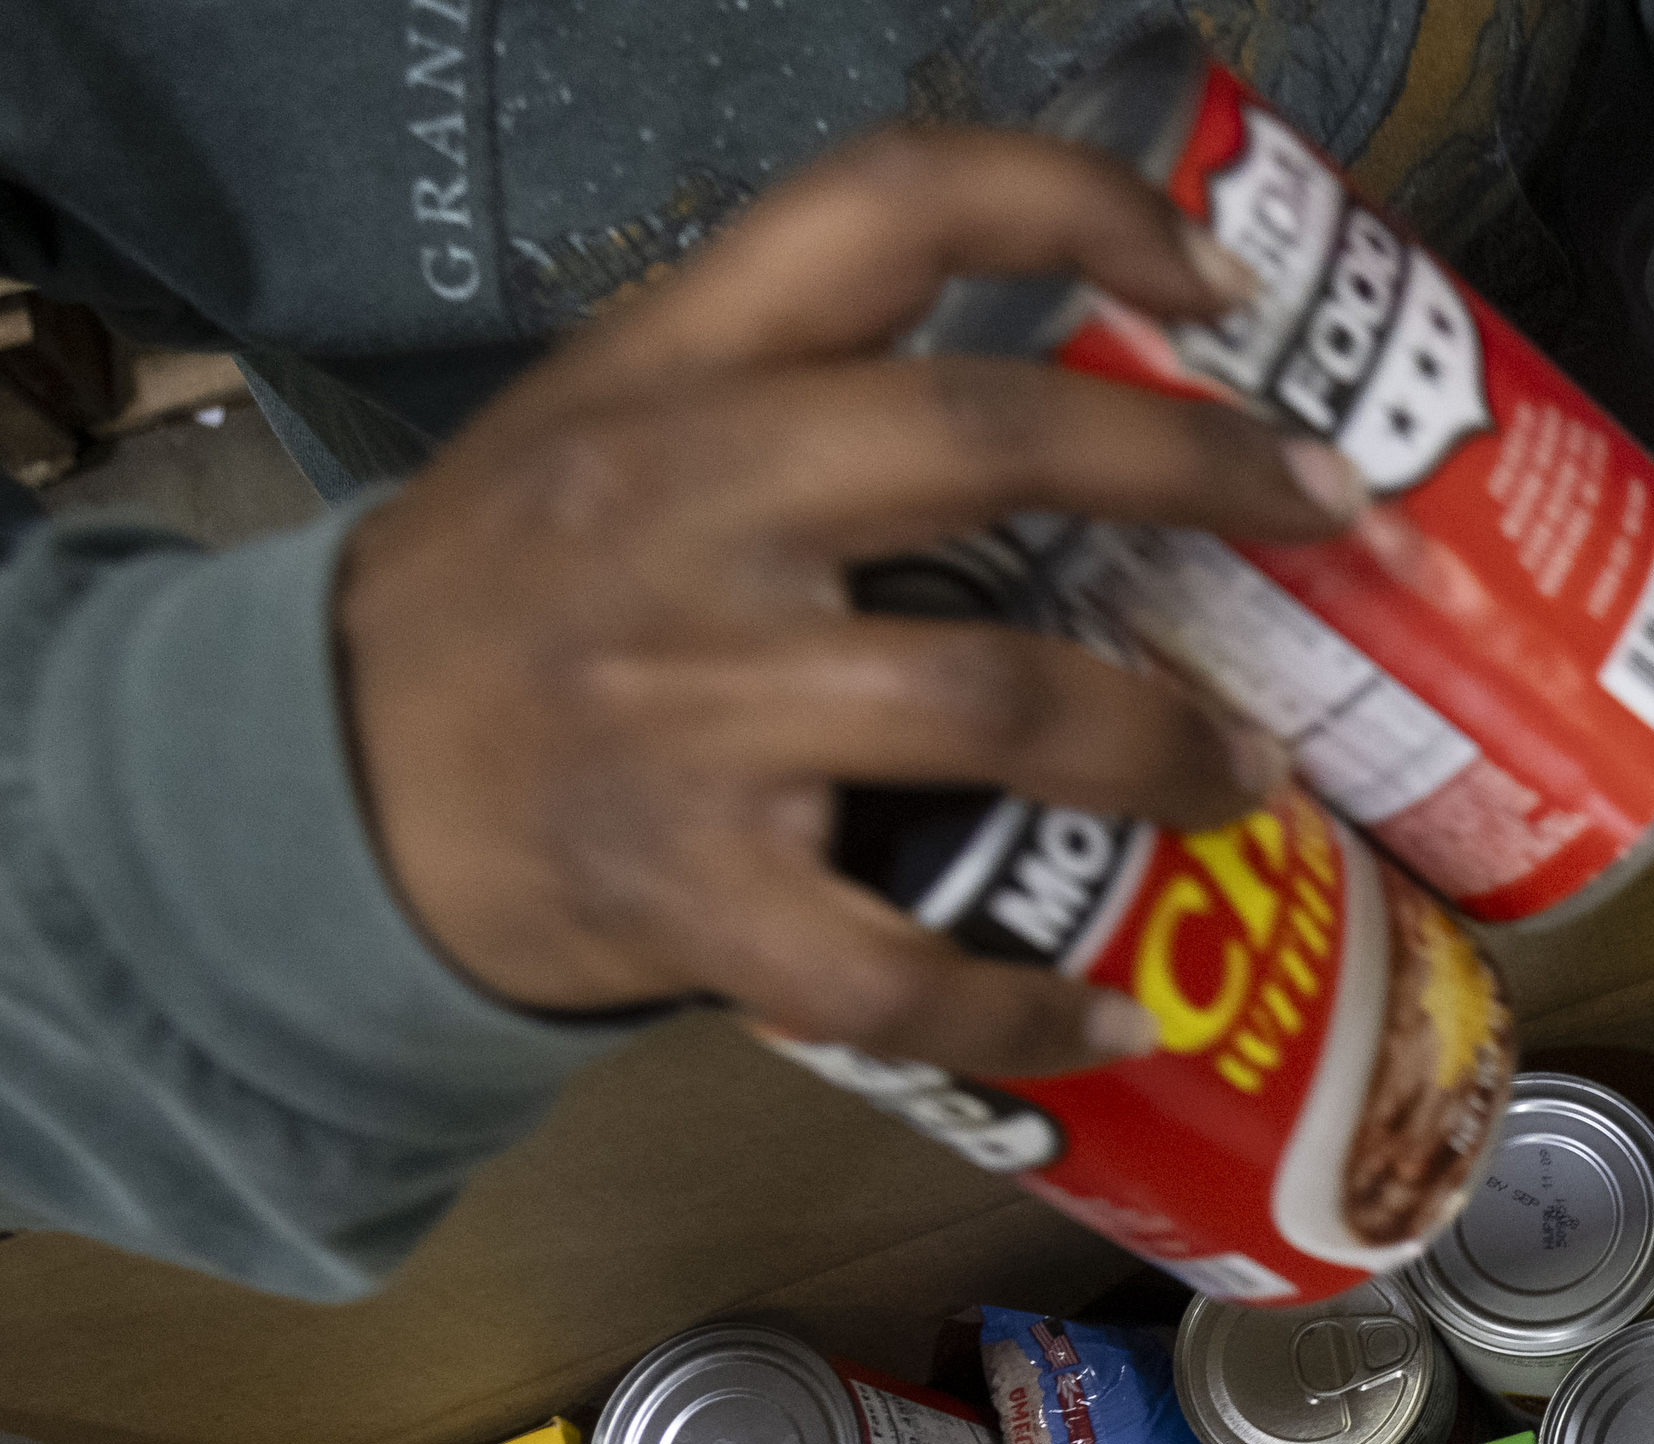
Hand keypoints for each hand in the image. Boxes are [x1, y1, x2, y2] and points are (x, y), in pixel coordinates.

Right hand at [339, 126, 1369, 1077]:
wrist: (310, 788)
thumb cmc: (516, 606)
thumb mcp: (620, 429)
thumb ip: (812, 393)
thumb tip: (1097, 404)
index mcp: (679, 372)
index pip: (885, 206)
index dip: (1076, 209)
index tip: (1216, 279)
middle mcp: (682, 509)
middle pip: (985, 439)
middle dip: (1197, 471)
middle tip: (1331, 507)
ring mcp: (681, 702)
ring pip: (984, 697)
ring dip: (1157, 742)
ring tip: (1252, 772)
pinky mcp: (680, 886)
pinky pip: (890, 965)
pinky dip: (1018, 1003)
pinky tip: (1110, 1013)